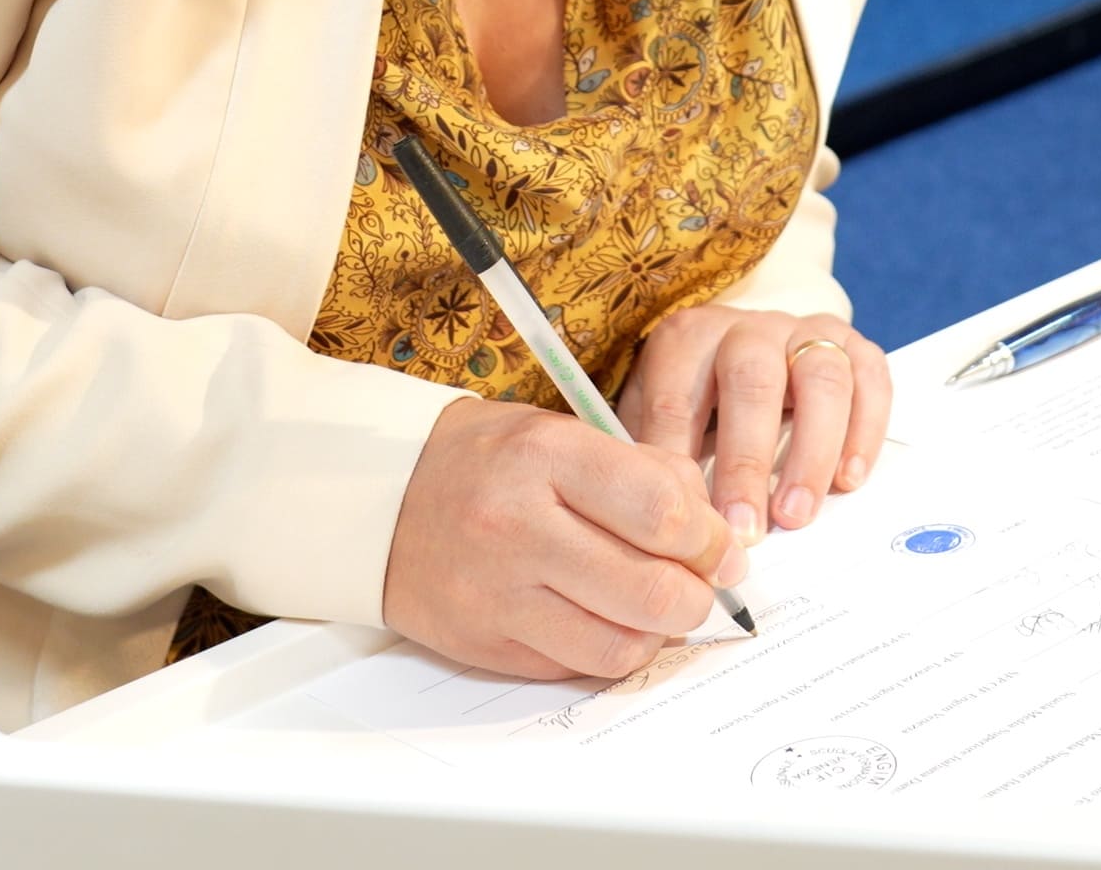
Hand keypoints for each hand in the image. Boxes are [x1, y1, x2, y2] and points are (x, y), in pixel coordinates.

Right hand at [382, 397, 748, 681]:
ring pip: (621, 644)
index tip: (720, 547)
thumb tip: (717, 538)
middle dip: (697, 596)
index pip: (661, 511)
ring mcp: (498, 592)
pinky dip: (609, 650)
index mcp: (545, 456)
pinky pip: (577, 667)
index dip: (710, 540)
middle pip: (652, 590)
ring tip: (654, 608)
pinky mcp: (485, 642)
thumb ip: (644, 475)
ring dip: (658, 634)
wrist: (380, 499)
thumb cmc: (486, 461)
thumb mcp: (563, 435)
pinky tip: (606, 620)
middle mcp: (518, 525)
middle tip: (700, 586)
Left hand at [615, 308, 892, 546]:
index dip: (680, 464)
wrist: (746, 349)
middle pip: (753, 382)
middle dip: (748, 462)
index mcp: (686, 340)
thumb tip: (660, 522)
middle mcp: (746, 328)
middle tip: (746, 529)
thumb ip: (656, 458)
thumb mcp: (657, 416)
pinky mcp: (850, 345)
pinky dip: (865, 430)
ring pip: (820, 377)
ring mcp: (803, 332)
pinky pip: (870, 377)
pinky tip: (849, 480)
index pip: (676, 400)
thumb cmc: (697, 401)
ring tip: (797, 514)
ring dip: (812, 451)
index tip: (689, 523)